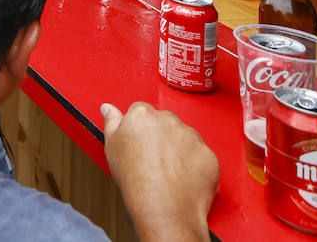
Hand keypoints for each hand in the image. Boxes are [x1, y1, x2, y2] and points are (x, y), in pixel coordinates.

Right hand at [102, 102, 216, 241]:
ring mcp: (192, 137)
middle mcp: (169, 120)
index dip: (140, 130)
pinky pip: (201, 156)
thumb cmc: (135, 180)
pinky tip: (182, 180)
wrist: (163, 208)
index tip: (140, 144)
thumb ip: (111, 122)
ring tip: (168, 173)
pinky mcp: (208, 154)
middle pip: (165, 122)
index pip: (141, 112)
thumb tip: (109, 109)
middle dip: (162, 137)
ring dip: (180, 150)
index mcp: (142, 115)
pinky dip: (195, 167)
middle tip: (153, 160)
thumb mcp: (111, 148)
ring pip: (185, 138)